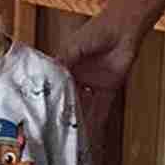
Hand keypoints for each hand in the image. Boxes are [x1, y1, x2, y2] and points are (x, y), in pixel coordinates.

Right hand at [59, 15, 140, 152]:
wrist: (124, 29)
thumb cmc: (97, 31)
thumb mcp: (74, 46)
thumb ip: (63, 61)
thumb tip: (47, 77)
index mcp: (65, 65)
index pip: (53, 85)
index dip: (47, 97)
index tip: (40, 111)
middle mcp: (77, 76)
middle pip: (67, 97)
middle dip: (62, 112)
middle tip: (53, 128)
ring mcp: (92, 84)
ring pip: (83, 105)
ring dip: (78, 118)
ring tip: (69, 135)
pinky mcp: (108, 88)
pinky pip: (102, 107)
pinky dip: (98, 120)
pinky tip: (92, 133)